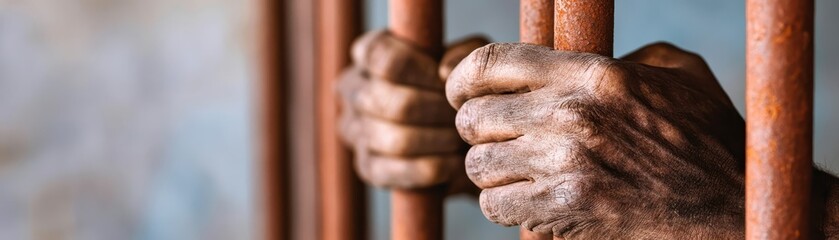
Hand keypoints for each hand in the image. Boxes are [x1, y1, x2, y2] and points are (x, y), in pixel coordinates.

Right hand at [338, 30, 486, 190]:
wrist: (461, 130)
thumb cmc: (458, 86)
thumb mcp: (468, 61)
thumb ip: (462, 56)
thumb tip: (443, 72)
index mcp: (368, 53)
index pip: (382, 57)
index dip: (421, 70)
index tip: (448, 81)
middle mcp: (352, 88)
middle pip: (395, 104)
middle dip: (438, 112)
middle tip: (464, 116)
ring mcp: (353, 129)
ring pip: (398, 141)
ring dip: (439, 141)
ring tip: (462, 137)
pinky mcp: (365, 166)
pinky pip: (399, 171)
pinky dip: (433, 168)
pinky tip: (454, 162)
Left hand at [447, 42, 746, 237]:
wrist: (731, 210)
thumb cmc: (707, 141)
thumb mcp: (677, 75)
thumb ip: (623, 58)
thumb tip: (574, 62)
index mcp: (592, 73)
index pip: (492, 63)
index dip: (462, 78)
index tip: (458, 92)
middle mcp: (571, 113)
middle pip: (473, 118)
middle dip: (478, 132)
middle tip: (497, 141)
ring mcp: (565, 164)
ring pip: (478, 165)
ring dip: (492, 172)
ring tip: (518, 173)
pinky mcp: (564, 208)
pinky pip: (494, 205)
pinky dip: (505, 206)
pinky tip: (530, 202)